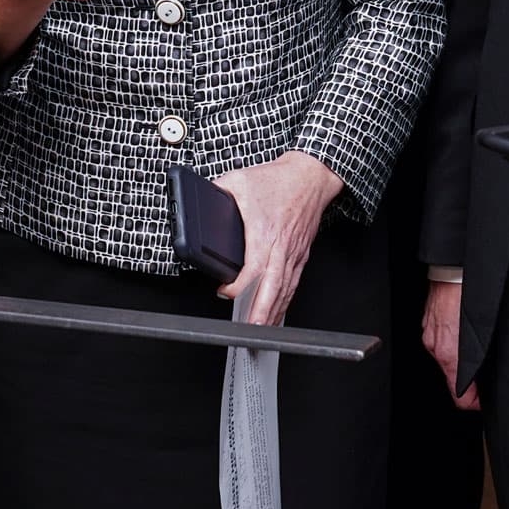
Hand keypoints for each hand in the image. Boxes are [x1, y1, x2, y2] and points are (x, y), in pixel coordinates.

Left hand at [213, 151, 343, 324]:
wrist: (310, 176)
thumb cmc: (278, 180)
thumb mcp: (239, 180)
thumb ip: (217, 192)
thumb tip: (198, 200)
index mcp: (264, 232)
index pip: (253, 269)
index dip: (239, 287)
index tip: (224, 292)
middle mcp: (281, 247)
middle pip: (273, 288)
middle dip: (262, 313)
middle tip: (251, 332)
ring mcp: (293, 253)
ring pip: (285, 289)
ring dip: (273, 312)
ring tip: (262, 331)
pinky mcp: (301, 254)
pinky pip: (293, 282)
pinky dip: (285, 300)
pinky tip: (277, 311)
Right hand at [421, 278, 478, 409]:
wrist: (453, 269)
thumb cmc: (469, 294)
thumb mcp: (483, 332)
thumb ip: (481, 358)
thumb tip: (485, 376)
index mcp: (449, 354)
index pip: (459, 397)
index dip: (474, 403)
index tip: (483, 403)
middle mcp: (436, 347)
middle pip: (452, 379)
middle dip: (469, 381)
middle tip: (486, 378)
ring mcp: (430, 334)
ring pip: (447, 359)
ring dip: (460, 361)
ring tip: (477, 352)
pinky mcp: (428, 323)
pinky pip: (440, 341)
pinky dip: (452, 344)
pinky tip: (463, 333)